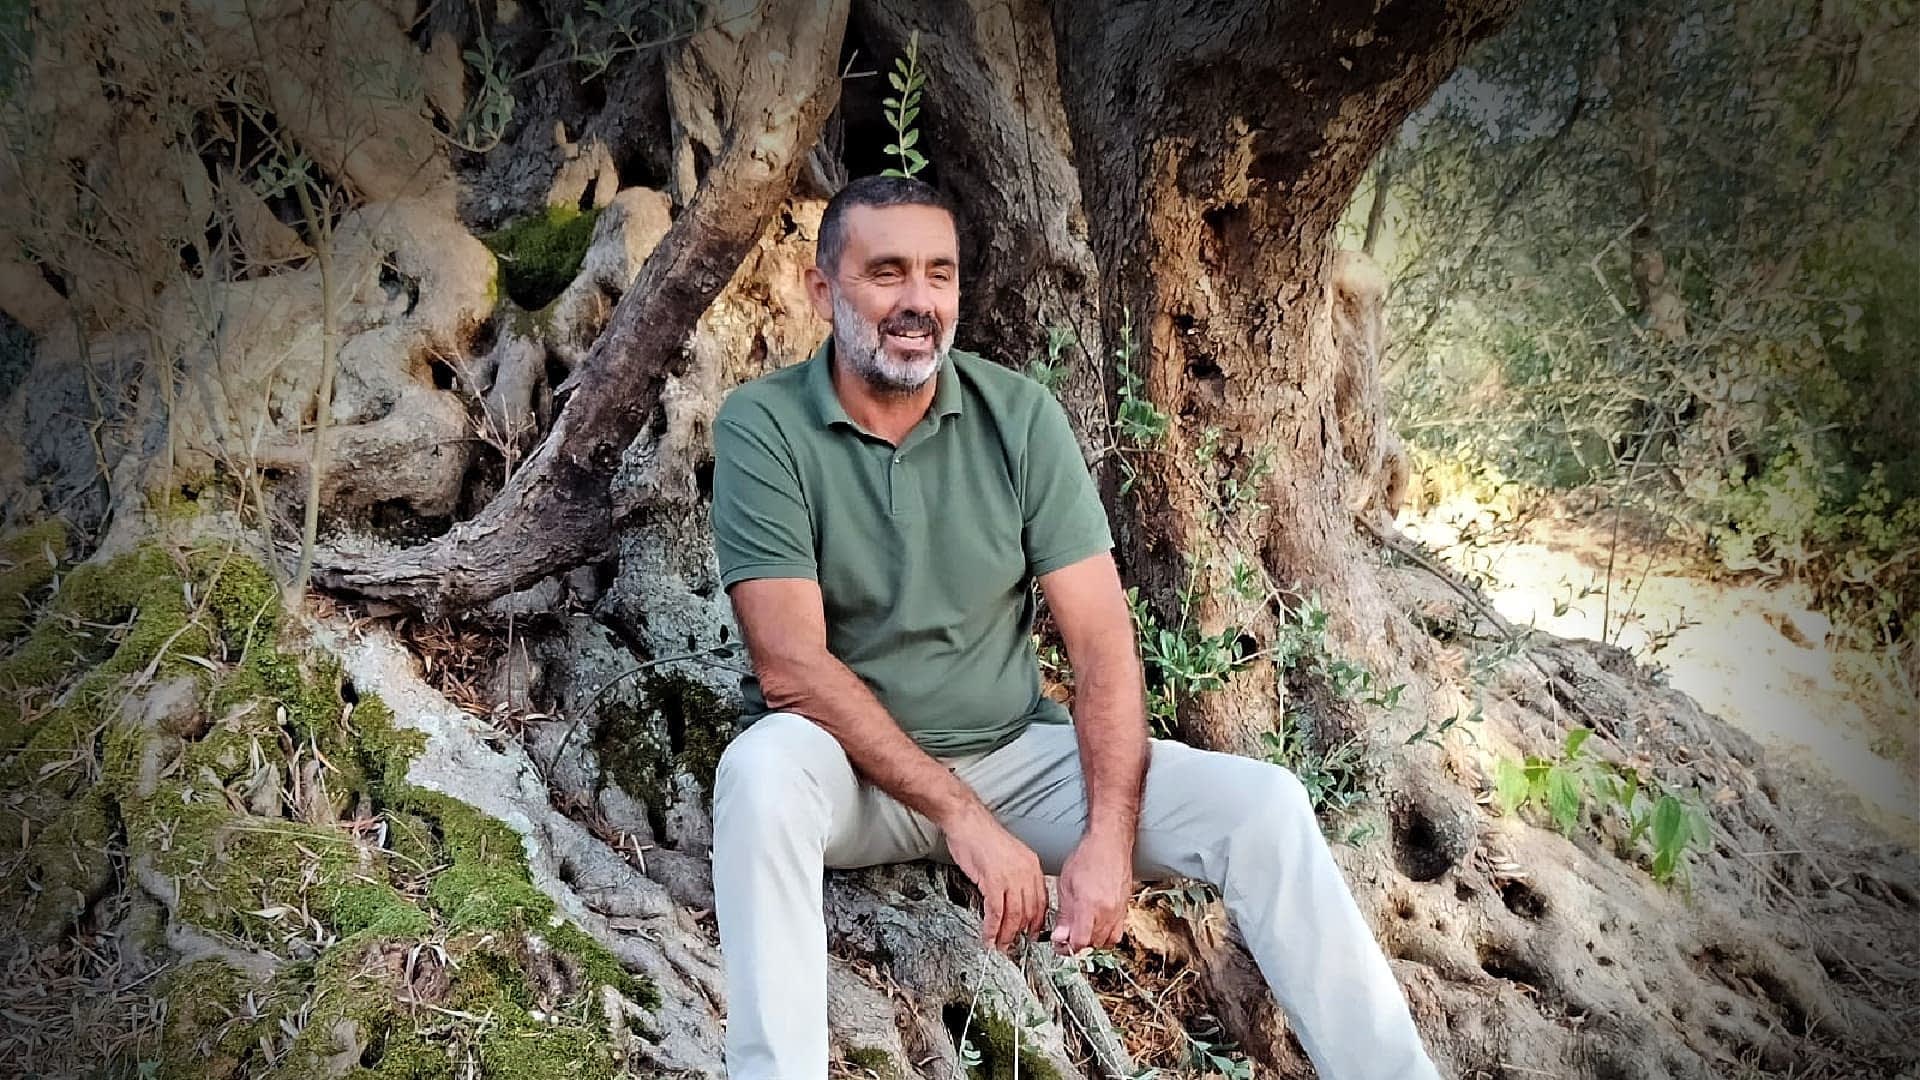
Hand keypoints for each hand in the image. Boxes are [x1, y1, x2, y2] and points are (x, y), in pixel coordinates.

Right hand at [943, 806, 1047, 951]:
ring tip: (1000, 946)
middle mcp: (1026, 871)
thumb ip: (1015, 874)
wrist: (967, 822)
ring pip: (1014, 915)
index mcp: (1032, 865)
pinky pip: (996, 911)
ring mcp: (1011, 876)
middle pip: (1030, 911)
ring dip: (1006, 934)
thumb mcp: (1008, 855)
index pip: (1042, 900)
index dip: (1037, 921)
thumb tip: (1014, 897)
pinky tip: (988, 935)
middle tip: (1013, 945)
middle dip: (1021, 933)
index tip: (1032, 934)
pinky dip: (992, 928)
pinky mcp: (993, 880)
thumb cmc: (982, 836)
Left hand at [1050, 832, 1132, 954]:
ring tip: (1080, 929)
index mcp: (1090, 905)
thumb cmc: (1088, 857)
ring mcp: (1119, 911)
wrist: (1110, 842)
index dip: (1067, 947)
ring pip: (1106, 941)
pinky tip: (1095, 925)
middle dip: (1077, 944)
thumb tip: (1060, 936)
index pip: (1080, 942)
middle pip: (1092, 944)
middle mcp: (1107, 911)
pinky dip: (1105, 935)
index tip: (1059, 943)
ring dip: (1092, 941)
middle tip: (1066, 935)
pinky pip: (1117, 933)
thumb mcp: (1066, 885)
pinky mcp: (1125, 908)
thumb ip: (1064, 915)